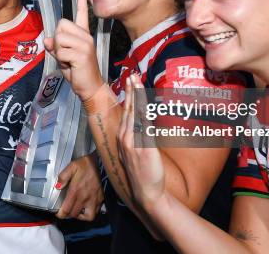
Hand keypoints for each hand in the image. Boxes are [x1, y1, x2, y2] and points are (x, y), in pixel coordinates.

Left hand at [43, 0, 103, 100]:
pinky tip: (71, 65)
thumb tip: (47, 40)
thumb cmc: (78, 72)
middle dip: (57, 40)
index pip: (82, 12)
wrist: (90, 87)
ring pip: (58, 38)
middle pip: (60, 25)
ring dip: (58, 51)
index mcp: (83, 34)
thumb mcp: (63, 57)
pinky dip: (61, 59)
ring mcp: (85, 43)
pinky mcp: (82, 53)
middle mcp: (85, 36)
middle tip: (66, 54)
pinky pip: (60, 50)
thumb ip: (55, 46)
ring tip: (68, 60)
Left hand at [55, 153, 103, 220]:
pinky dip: (91, 212)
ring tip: (77, 211)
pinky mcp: (101, 199)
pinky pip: (96, 211)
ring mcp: (94, 200)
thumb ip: (63, 177)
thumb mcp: (72, 166)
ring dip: (81, 216)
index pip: (66, 209)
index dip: (61, 214)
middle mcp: (85, 198)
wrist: (101, 162)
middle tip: (66, 210)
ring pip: (88, 217)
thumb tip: (57, 187)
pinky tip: (87, 206)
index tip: (59, 213)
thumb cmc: (87, 164)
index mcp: (76, 191)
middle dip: (68, 215)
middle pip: (75, 214)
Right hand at [117, 74, 165, 207]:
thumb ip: (137, 136)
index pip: (125, 112)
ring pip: (134, 114)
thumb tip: (142, 123)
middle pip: (128, 109)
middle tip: (132, 76)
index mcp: (123, 138)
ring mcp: (133, 142)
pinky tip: (145, 102)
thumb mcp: (134, 152)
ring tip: (137, 82)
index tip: (130, 82)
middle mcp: (125, 138)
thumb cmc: (142, 173)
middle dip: (130, 91)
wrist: (146, 192)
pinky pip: (144, 126)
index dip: (128, 96)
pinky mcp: (143, 147)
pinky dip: (143, 113)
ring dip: (136, 97)